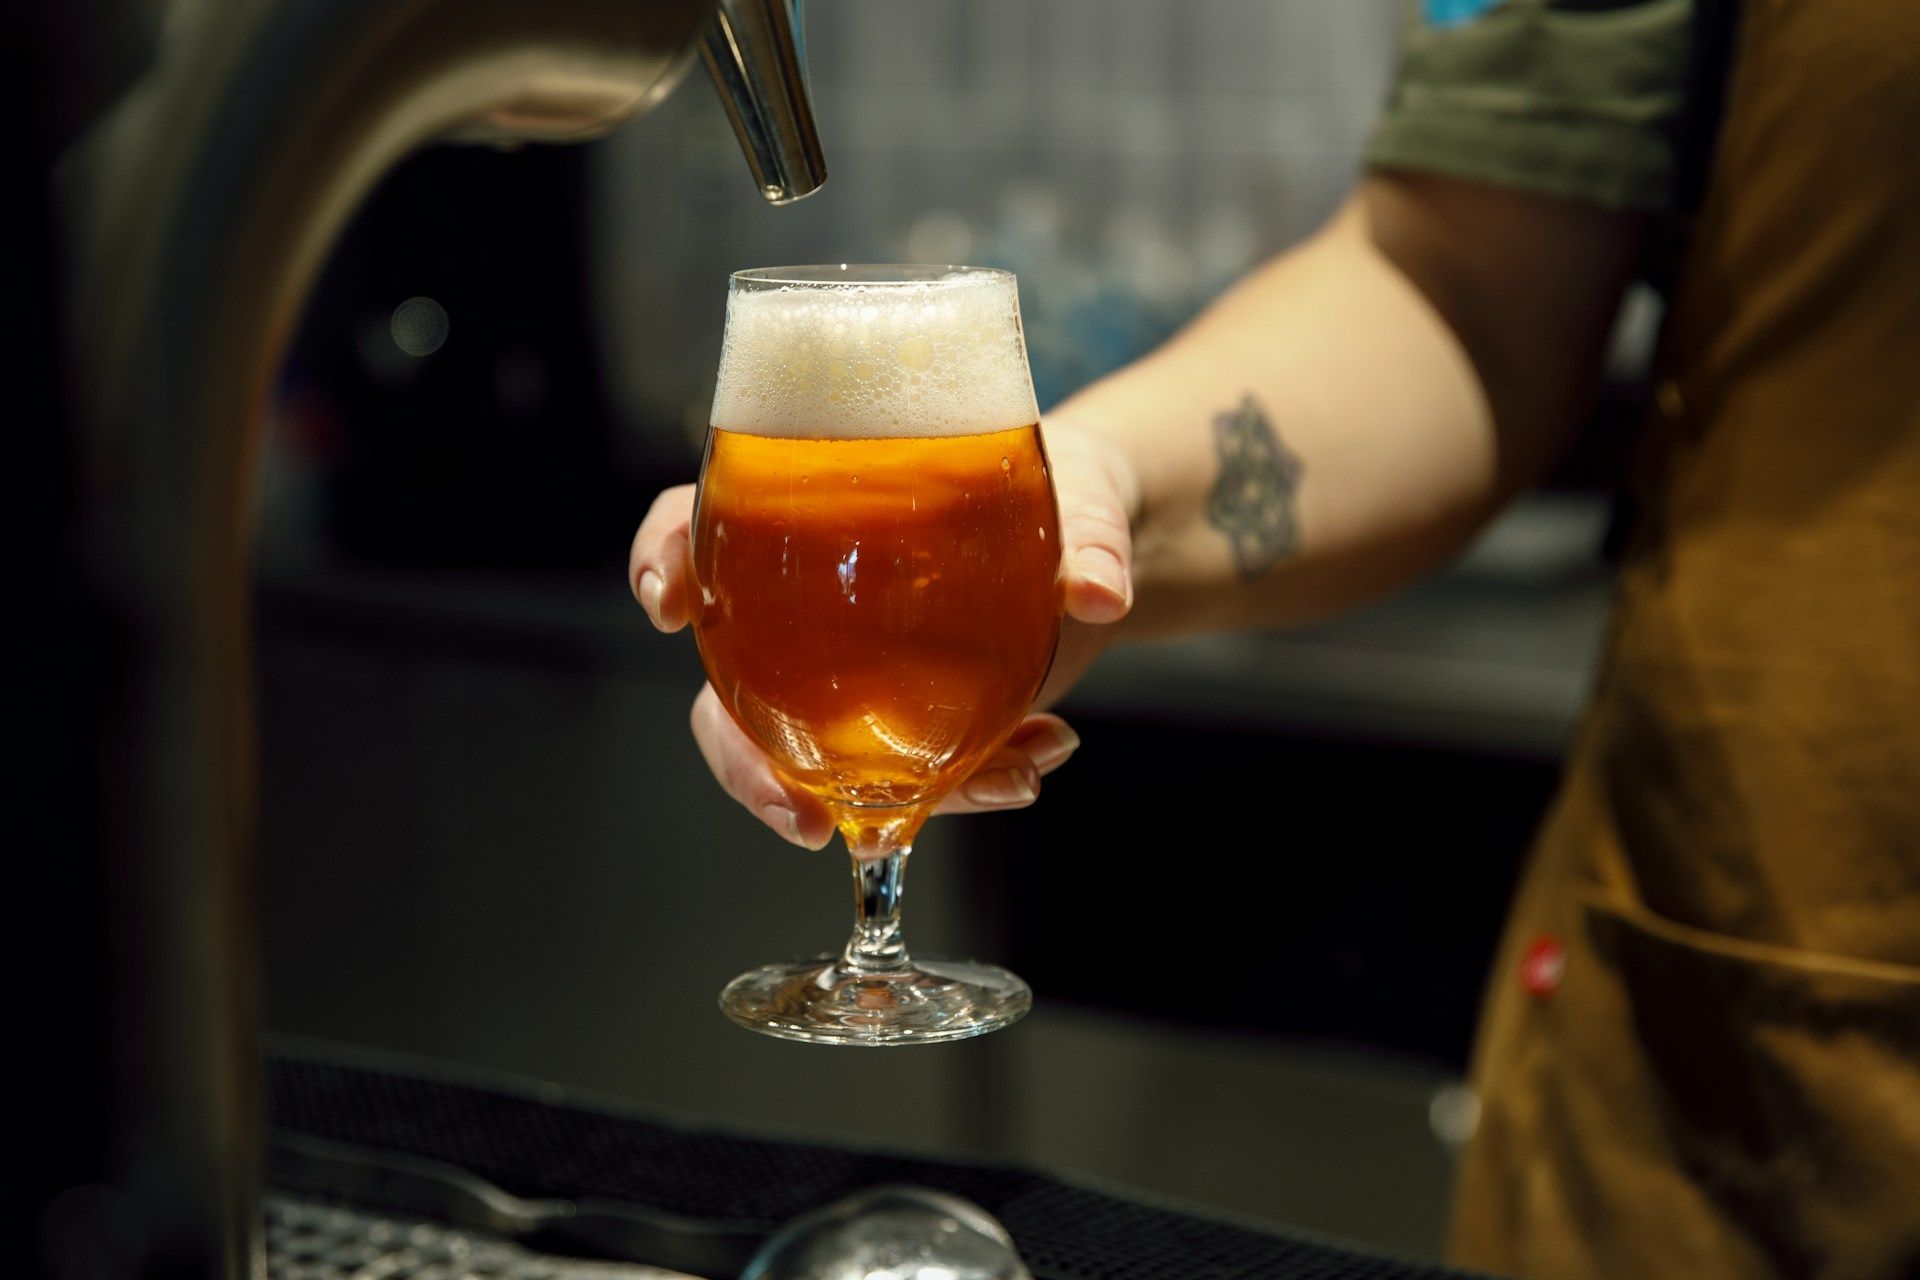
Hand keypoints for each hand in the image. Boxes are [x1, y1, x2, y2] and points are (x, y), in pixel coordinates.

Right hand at [628, 416, 1137, 848]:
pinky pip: (902, 785)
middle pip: (725, 687)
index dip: (663, 557)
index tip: (669, 604)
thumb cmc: (1059, 495)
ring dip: (888, 804)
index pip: (698, 522)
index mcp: (813, 511)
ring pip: (806, 761)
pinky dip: (971, 790)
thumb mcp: (1082, 497)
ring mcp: (848, 678)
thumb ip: (1091, 539)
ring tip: (1007, 780)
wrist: (1096, 556)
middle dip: (747, 768)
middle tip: (806, 820)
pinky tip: (1037, 761)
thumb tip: (1097, 592)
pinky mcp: (902, 729)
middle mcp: (808, 605)